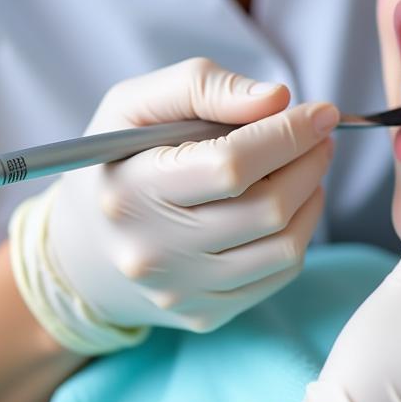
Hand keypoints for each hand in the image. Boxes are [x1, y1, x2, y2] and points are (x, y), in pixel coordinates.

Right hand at [9, 58, 338, 352]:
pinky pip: (278, 274)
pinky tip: (291, 202)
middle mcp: (154, 251)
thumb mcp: (137, 103)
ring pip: (284, 246)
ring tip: (308, 164)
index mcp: (133, 190)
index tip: (320, 112)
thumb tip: (276, 99)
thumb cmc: (119, 160)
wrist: (80, 251)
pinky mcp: (204, 314)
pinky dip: (300, 231)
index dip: (288, 135)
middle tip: (320, 135)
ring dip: (313, 195)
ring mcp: (181, 290)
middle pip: (267, 208)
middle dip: (310, 161)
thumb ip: (205, 87)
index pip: (232, 165)